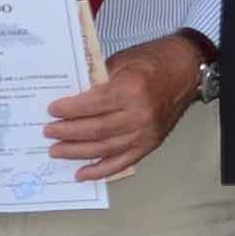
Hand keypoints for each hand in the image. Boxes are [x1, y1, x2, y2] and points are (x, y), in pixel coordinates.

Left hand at [44, 35, 198, 181]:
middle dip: (67, 132)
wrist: (186, 70)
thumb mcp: (122, 61)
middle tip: (48, 132)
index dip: (69, 110)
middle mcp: (139, 115)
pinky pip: (122, 162)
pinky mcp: (150, 145)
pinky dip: (100, 170)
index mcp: (131, 90)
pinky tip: (81, 173)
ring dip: (77, 152)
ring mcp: (146, 134)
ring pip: (105, 149)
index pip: (93, 105)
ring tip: (56, 150)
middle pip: (96, 130)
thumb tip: (71, 98)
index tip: (51, 110)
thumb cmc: (152, 61)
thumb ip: (98, 80)